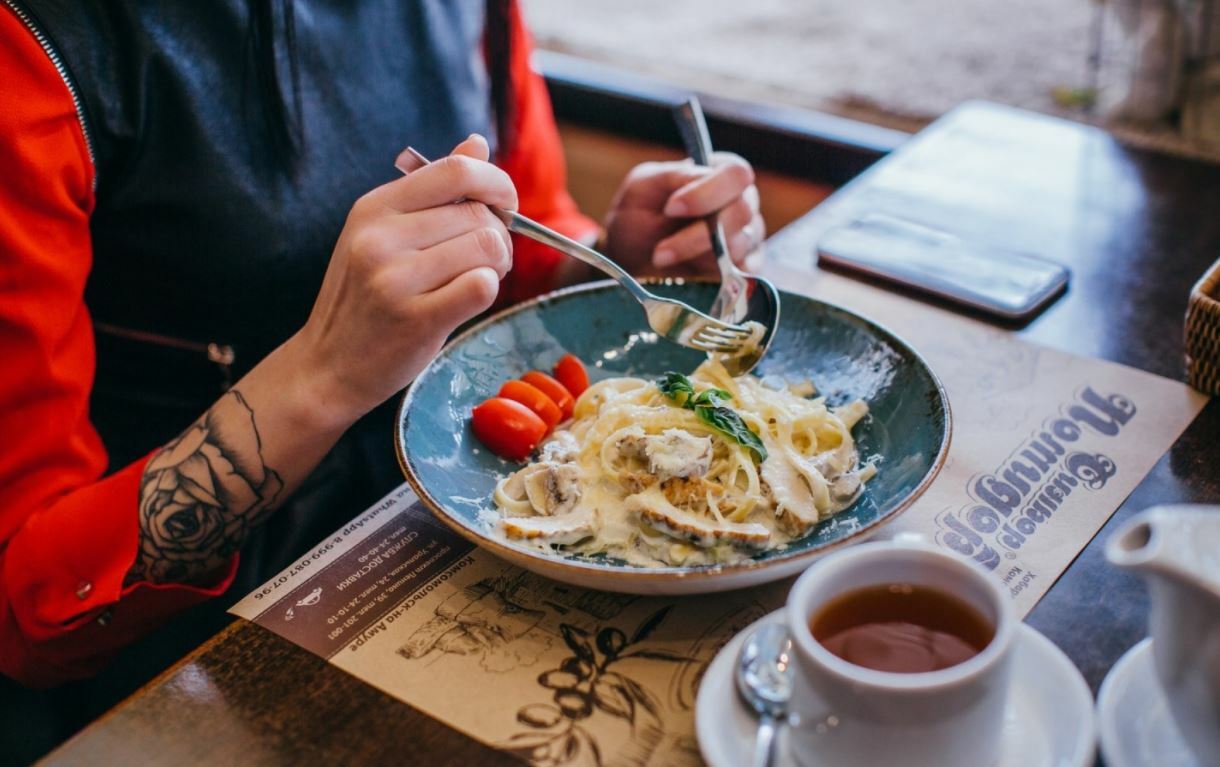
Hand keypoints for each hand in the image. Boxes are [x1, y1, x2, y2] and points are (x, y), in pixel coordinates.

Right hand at [293, 134, 515, 423]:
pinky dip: (487, 292)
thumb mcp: (383, 233)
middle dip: (499, 235)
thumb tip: (476, 143)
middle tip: (486, 260)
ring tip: (474, 280)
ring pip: (487, 248)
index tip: (504, 206)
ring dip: (497, 266)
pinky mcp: (415, 318)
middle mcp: (381, 237)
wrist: (327, 365)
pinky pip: (482, 286)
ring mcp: (395, 278)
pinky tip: (466, 301)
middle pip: (479, 214)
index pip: (457, 170)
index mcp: (374, 207)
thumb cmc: (364, 298)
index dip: (497, 183)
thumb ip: (433, 190)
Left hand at [601, 153, 763, 277]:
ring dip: (695, 256)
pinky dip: (712, 276)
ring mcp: (747, 238)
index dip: (707, 193)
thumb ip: (675, 176)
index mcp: (722, 173)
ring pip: (738, 246)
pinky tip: (685, 274)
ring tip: (662, 258)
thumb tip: (701, 180)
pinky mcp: (744, 269)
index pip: (736, 174)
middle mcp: (742, 202)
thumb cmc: (638, 215)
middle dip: (699, 233)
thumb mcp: (644, 186)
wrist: (630, 258)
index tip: (671, 208)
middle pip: (742, 212)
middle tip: (661, 249)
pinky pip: (741, 274)